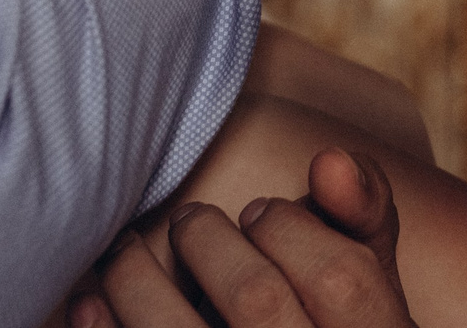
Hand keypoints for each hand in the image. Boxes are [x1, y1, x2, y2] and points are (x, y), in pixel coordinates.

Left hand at [71, 149, 417, 327]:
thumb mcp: (375, 285)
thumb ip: (365, 216)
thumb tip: (326, 160)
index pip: (338, 276)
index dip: (289, 229)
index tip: (257, 212)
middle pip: (257, 300)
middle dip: (211, 241)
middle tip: (190, 221)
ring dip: (137, 280)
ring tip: (125, 254)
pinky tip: (91, 305)